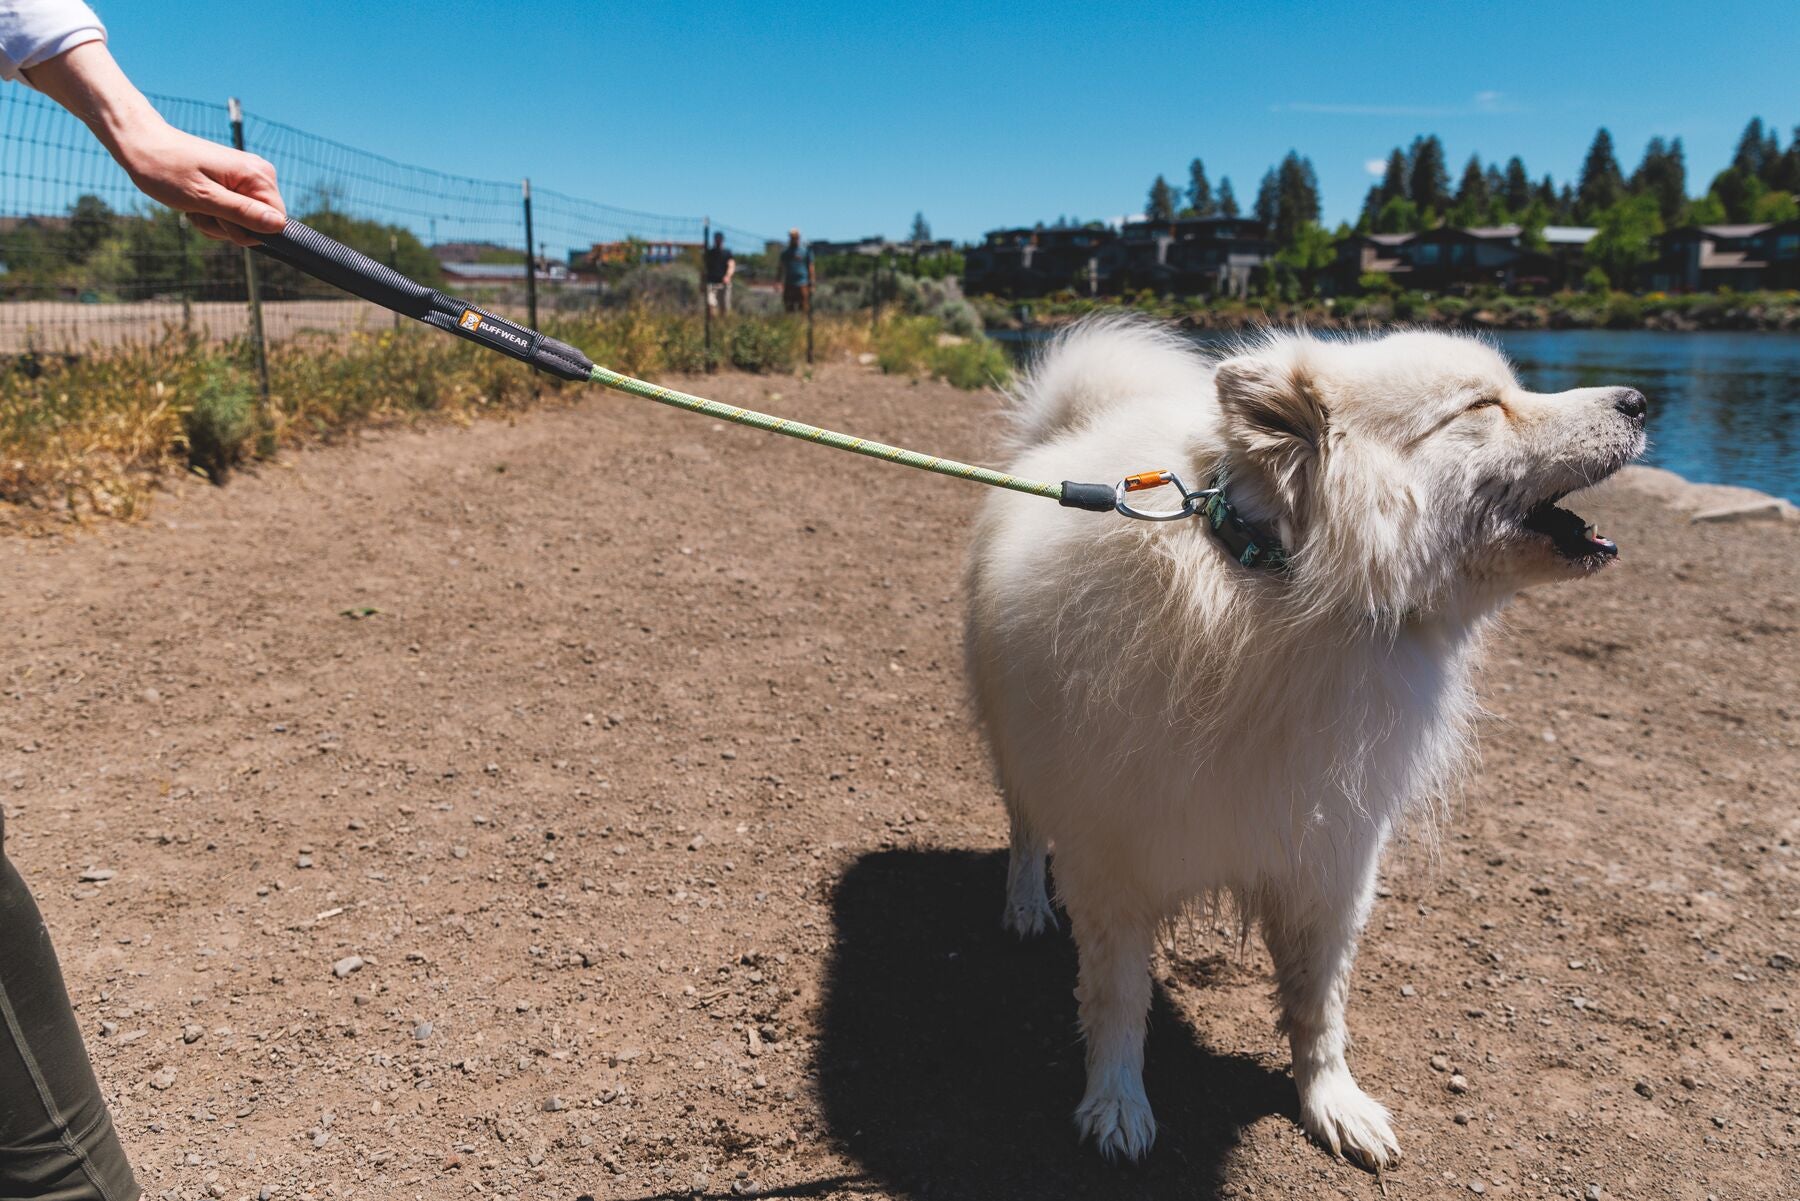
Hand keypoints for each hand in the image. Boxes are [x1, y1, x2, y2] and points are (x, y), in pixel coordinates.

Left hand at [114, 122, 284, 245]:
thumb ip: (243, 213)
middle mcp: (258, 174)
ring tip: (193, 205)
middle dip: (228, 226)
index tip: (219, 219)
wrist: (141, 143)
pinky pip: (232, 213)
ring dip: (215, 222)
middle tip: (200, 210)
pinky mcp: (232, 182)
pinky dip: (211, 215)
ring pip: (243, 221)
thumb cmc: (166, 169)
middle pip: (259, 223)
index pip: (276, 222)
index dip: (249, 231)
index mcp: (258, 175)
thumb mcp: (204, 197)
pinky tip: (194, 203)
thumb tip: (278, 225)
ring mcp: (245, 178)